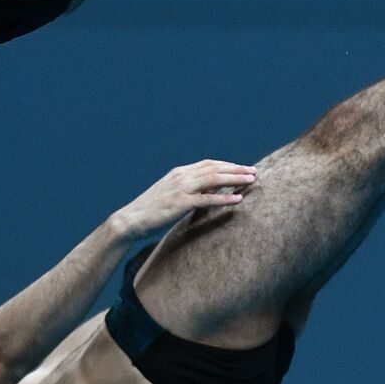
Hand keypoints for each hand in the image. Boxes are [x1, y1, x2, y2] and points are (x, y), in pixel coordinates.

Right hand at [110, 160, 256, 241]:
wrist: (131, 219)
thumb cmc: (150, 211)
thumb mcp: (170, 194)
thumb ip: (188, 190)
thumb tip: (207, 191)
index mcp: (178, 173)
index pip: (207, 164)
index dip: (227, 164)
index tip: (241, 167)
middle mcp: (181, 176)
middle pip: (214, 168)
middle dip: (236, 169)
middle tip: (253, 171)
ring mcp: (181, 188)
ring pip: (214, 179)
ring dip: (235, 178)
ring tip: (251, 180)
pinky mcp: (181, 203)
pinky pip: (207, 199)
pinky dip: (224, 197)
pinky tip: (238, 199)